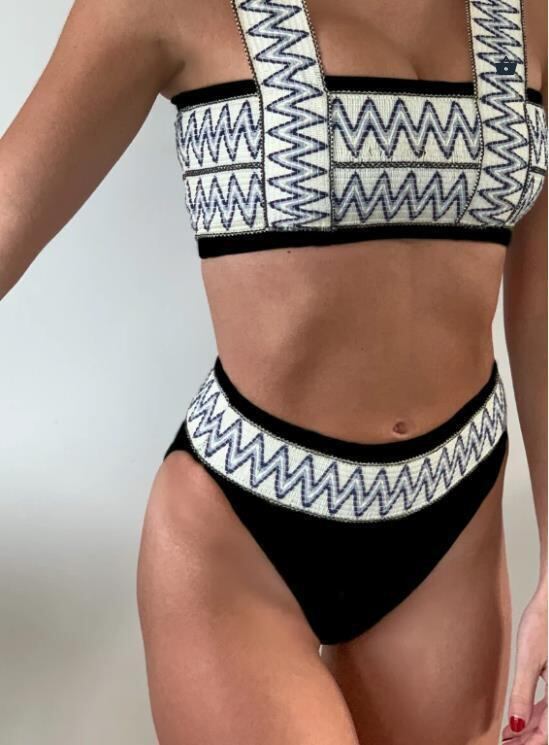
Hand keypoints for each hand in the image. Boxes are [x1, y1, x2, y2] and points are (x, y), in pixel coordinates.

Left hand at [502, 580, 547, 743]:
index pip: (548, 732)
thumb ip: (522, 693)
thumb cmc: (544, 622)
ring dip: (532, 729)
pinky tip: (520, 718)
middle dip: (530, 738)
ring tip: (510, 737)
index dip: (531, 743)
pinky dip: (535, 713)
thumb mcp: (529, 659)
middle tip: (509, 744)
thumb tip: (515, 724)